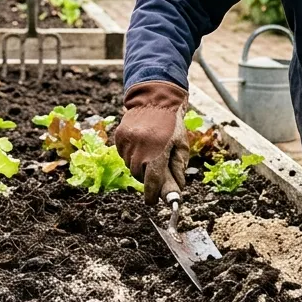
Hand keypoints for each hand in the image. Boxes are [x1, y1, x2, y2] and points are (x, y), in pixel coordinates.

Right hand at [115, 80, 189, 204]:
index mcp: (158, 149)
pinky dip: (132, 156)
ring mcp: (127, 141)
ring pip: (130, 166)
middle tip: (156, 172)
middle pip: (139, 175)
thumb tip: (176, 190)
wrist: (156, 99)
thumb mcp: (182, 146)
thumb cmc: (173, 125)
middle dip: (147, 178)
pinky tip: (142, 145)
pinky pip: (124, 155)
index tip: (153, 202)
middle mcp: (140, 146)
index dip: (153, 194)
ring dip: (140, 166)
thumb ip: (178, 169)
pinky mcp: (119, 137)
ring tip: (150, 151)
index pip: (153, 180)